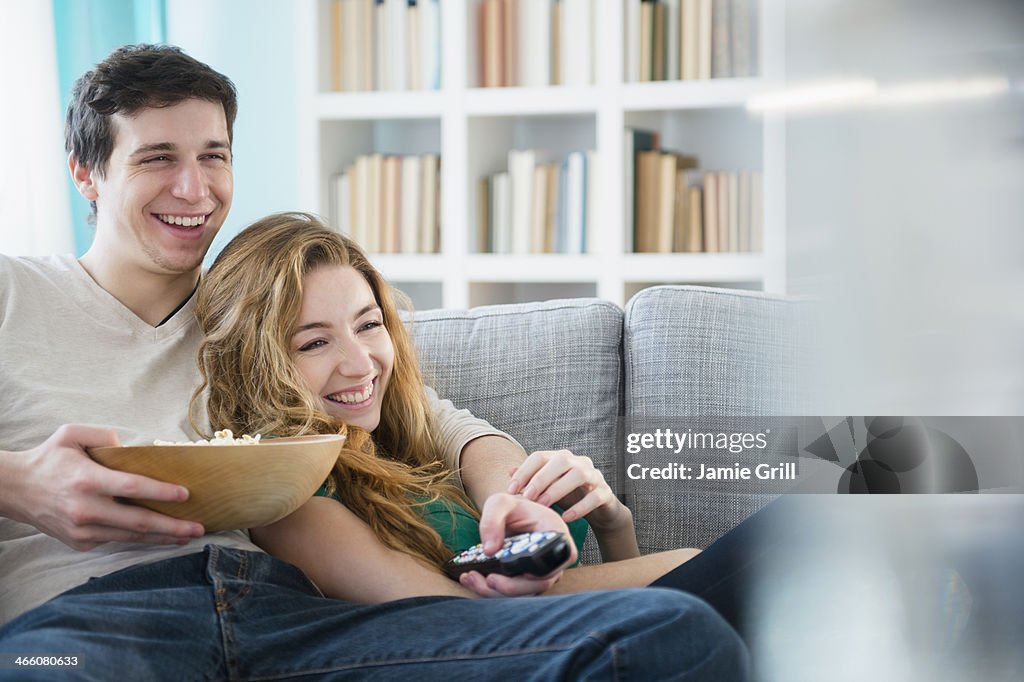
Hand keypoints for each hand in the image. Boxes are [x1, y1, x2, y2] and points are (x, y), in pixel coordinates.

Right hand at [4, 425, 204, 549]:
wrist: (15, 489)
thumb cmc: (49, 458)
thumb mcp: (72, 434)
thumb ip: (104, 436)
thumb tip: (133, 450)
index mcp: (86, 480)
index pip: (132, 487)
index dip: (161, 492)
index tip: (186, 495)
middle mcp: (85, 509)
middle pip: (138, 522)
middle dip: (172, 527)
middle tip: (199, 528)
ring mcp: (83, 530)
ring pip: (131, 537)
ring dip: (162, 538)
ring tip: (188, 535)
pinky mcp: (81, 542)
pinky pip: (117, 539)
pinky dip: (140, 538)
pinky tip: (160, 535)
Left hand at [458, 493, 576, 596]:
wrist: (511, 516)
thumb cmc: (511, 507)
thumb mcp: (499, 503)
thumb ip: (492, 520)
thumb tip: (489, 550)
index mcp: (556, 536)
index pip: (553, 562)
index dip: (535, 573)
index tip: (510, 569)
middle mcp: (553, 559)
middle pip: (538, 584)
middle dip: (510, 587)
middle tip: (487, 579)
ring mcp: (541, 574)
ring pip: (524, 594)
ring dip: (495, 592)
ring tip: (471, 578)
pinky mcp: (527, 582)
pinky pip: (513, 594)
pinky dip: (491, 591)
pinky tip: (472, 579)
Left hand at [507, 449, 631, 532]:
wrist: (599, 511)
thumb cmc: (569, 496)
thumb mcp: (548, 488)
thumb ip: (531, 480)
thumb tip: (509, 471)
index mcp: (561, 458)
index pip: (540, 456)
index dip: (524, 471)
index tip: (511, 489)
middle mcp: (579, 462)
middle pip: (561, 460)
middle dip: (541, 478)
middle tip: (527, 497)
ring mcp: (595, 476)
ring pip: (579, 475)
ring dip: (558, 490)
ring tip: (543, 506)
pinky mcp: (606, 493)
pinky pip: (594, 497)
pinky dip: (579, 507)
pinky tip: (566, 518)